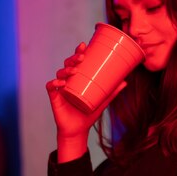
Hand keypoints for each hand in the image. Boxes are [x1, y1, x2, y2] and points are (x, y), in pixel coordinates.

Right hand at [46, 42, 126, 161]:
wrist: (78, 130)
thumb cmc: (88, 114)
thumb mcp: (102, 101)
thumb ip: (112, 92)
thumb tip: (126, 81)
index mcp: (77, 78)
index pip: (76, 61)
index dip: (78, 52)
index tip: (84, 45)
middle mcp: (67, 80)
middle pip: (67, 64)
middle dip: (73, 58)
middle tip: (82, 57)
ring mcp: (60, 88)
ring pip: (59, 73)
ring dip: (65, 69)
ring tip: (74, 71)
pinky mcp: (54, 97)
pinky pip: (50, 87)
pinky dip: (54, 83)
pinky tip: (60, 83)